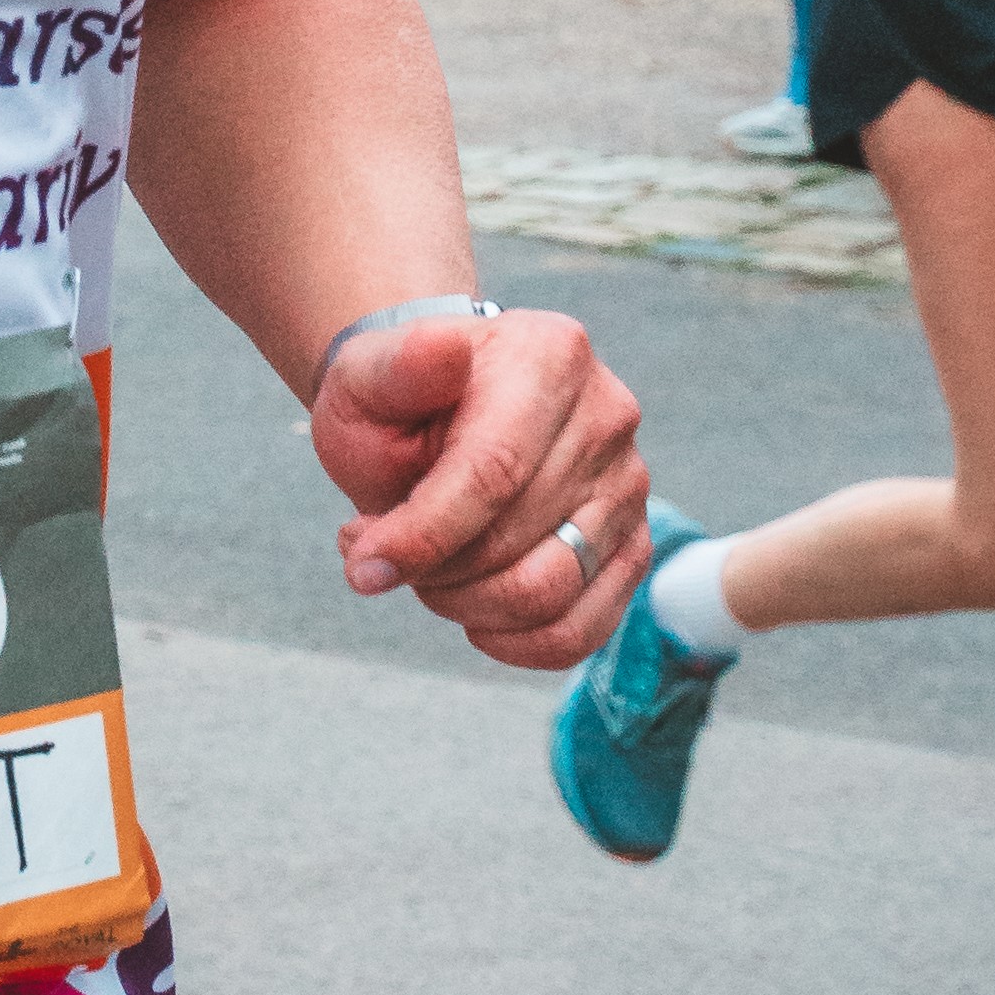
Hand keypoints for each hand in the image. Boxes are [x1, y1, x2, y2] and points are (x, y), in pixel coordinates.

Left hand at [309, 301, 645, 667]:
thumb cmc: (395, 399)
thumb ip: (397, 366)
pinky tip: (469, 617)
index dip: (424, 531)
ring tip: (418, 571)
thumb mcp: (369, 374)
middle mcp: (607, 417)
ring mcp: (628, 486)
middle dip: (431, 568)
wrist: (430, 412)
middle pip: (517, 537)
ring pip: (551, 590)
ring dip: (466, 605)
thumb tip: (440, 352)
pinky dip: (516, 642)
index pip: (494, 470)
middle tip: (375, 551)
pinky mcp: (631, 544)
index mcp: (549, 356)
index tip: (363, 564)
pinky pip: (583, 626)